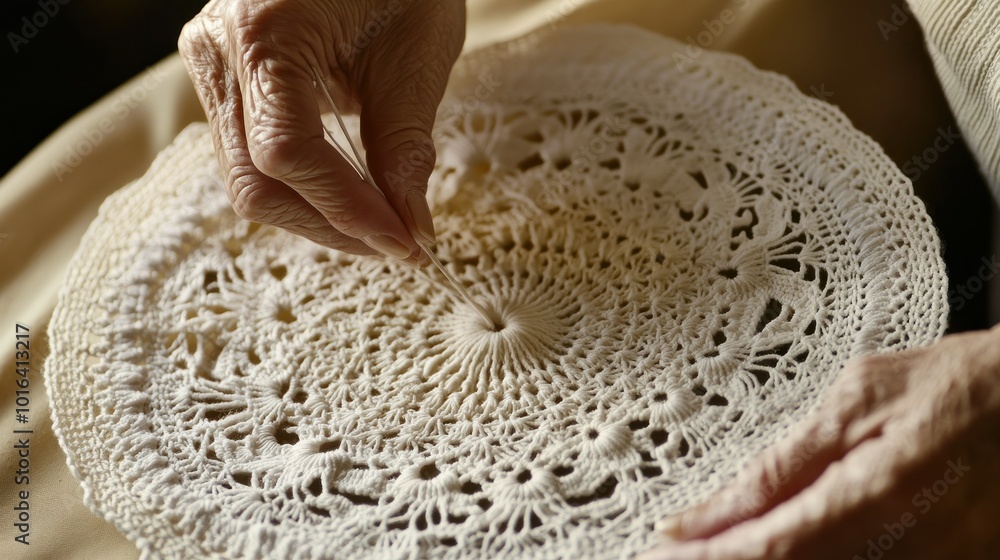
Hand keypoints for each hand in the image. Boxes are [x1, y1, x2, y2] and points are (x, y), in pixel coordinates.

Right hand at [178, 0, 464, 260]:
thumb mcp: (417, 53)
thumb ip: (404, 144)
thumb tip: (409, 226)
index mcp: (263, 31)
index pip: (288, 154)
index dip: (348, 210)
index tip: (406, 241)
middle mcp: (219, 49)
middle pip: (255, 181)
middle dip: (332, 226)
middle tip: (400, 244)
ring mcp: (213, 64)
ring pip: (248, 178)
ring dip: (317, 214)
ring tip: (381, 225)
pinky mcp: (227, 78)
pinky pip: (252, 155)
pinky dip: (304, 186)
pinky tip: (350, 195)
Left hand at [641, 326, 999, 559]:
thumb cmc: (960, 388)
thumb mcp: (859, 399)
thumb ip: (784, 464)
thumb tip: (715, 509)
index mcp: (877, 492)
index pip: (770, 548)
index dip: (708, 559)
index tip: (662, 553)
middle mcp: (911, 546)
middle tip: (673, 555)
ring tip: (711, 549)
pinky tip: (776, 547)